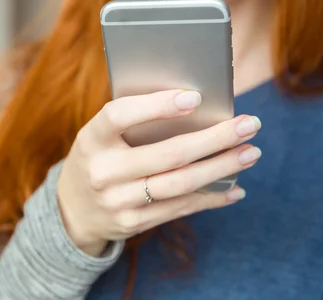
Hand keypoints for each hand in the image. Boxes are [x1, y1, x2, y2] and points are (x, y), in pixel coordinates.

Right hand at [57, 90, 261, 255]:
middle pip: (167, 155)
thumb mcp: (100, 135)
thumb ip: (133, 122)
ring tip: (251, 152)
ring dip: (222, 167)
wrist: (71, 209)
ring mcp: (118, 201)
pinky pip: (180, 208)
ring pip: (180, 184)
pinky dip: (212, 197)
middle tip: (249, 124)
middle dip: (215, 138)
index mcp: (92, 139)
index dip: (157, 106)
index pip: (120, 116)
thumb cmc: (97, 157)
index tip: (196, 97)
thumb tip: (196, 107)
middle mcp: (103, 172)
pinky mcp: (133, 223)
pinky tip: (235, 187)